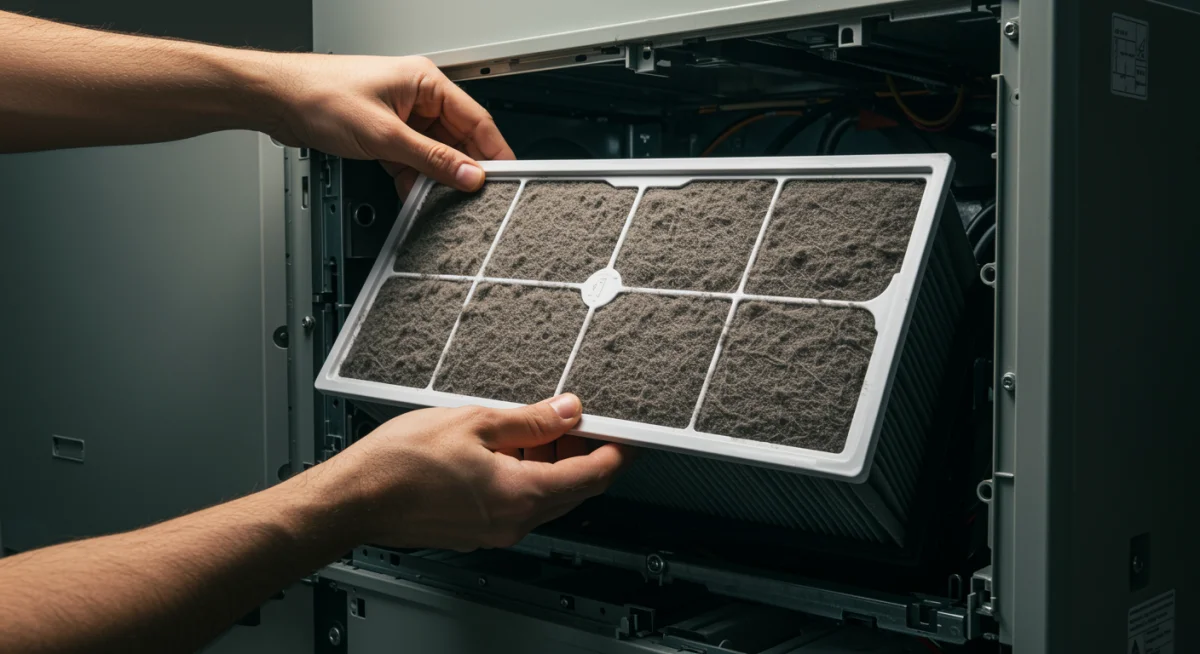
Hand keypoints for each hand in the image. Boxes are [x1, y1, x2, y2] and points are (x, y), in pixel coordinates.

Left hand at [266, 54, 513, 195]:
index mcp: (426, 82)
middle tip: (471, 197)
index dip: (493, 152)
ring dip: (434, 176)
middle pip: (457, 139)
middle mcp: (417, 96)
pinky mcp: (385, 133)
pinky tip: (413, 194)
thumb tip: (468, 175)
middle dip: (461, 169)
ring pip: (434, 153)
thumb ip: (432, 159)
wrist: (277, 100)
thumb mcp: (384, 136)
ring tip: (436, 198)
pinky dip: (414, 178)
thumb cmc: (320, 96)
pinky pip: (412, 159)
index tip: (506, 178)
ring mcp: (401, 116)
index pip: (477, 120)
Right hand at [328, 394, 628, 551]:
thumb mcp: (474, 422)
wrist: (354, 499)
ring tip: (534, 428)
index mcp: (521, 494)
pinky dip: (526, 478)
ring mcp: (495, 531)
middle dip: (584, 455)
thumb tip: (568, 411)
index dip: (616, 452)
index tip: (625, 434)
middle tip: (579, 421)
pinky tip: (506, 450)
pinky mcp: (477, 532)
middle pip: (575, 491)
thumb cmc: (400, 463)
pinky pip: (519, 505)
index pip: (593, 477)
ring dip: (552, 466)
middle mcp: (514, 521)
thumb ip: (530, 419)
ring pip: (546, 498)